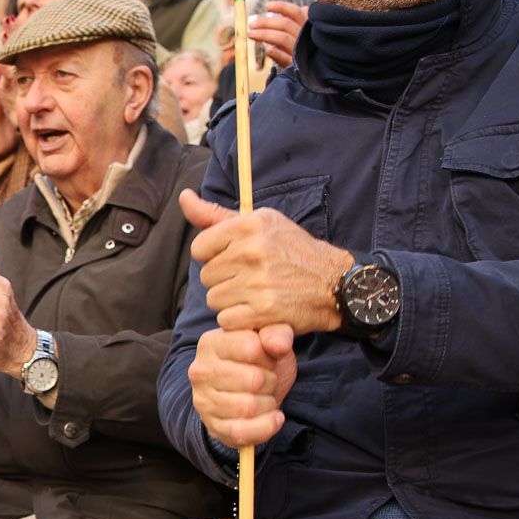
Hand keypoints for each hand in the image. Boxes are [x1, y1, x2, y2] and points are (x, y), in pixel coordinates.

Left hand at [180, 190, 352, 334]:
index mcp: (250, 224)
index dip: (213, 257)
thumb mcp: (261, 223)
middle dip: (223, 280)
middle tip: (251, 278)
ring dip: (230, 302)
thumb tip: (183, 198)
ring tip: (256, 294)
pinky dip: (239, 320)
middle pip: (206, 276)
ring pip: (214, 299)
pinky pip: (226, 320)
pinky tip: (258, 311)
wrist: (335, 283)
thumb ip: (216, 216)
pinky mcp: (264, 310)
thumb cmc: (293, 251)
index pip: (200, 247)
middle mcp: (253, 250)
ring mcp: (258, 281)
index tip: (234, 259)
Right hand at [190, 325, 297, 447]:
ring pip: (249, 407)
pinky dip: (266, 427)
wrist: (249, 390)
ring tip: (265, 396)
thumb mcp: (271, 339)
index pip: (251, 348)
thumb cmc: (259, 360)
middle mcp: (200, 371)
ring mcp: (203, 401)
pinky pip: (242, 432)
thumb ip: (277, 332)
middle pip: (253, 380)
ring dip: (268, 403)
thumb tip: (278, 344)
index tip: (267, 356)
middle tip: (267, 380)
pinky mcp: (212, 426)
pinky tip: (273, 418)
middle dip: (271, 381)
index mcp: (211, 342)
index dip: (269, 354)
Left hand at [247, 1, 308, 69]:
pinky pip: (284, 57)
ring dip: (264, 34)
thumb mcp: (306, 36)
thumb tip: (305, 8)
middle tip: (251, 24)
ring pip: (282, 38)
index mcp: (308, 28)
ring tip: (251, 34)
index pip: (295, 13)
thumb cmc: (308, 53)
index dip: (281, 7)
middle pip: (285, 24)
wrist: (317, 75)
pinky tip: (267, 50)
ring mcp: (302, 52)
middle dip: (266, 22)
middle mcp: (306, 38)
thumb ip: (304, 24)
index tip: (267, 6)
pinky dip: (274, 53)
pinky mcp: (296, 66)